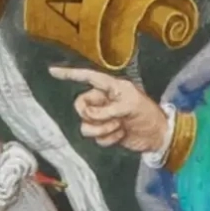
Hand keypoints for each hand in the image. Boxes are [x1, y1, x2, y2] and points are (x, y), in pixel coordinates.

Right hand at [48, 66, 166, 153]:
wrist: (157, 135)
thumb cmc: (148, 114)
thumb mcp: (130, 106)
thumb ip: (107, 109)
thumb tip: (88, 115)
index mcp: (112, 87)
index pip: (88, 77)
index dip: (70, 74)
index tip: (52, 71)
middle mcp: (104, 100)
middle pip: (80, 105)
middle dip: (92, 114)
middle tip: (111, 117)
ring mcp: (103, 117)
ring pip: (85, 124)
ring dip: (102, 129)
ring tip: (119, 127)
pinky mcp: (105, 132)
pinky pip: (95, 137)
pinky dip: (108, 139)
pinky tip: (121, 135)